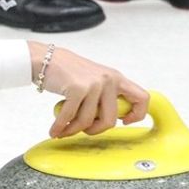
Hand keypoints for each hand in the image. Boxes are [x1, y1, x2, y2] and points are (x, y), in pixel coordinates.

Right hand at [28, 42, 149, 138]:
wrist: (46, 58)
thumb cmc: (68, 71)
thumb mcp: (96, 79)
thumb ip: (106, 96)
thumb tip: (111, 119)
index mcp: (117, 78)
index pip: (142, 98)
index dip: (137, 114)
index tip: (124, 121)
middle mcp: (108, 80)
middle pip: (111, 120)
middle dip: (95, 130)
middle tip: (85, 130)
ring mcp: (93, 84)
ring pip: (88, 121)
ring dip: (73, 130)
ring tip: (64, 130)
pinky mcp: (77, 88)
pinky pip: (70, 117)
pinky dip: (60, 127)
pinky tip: (55, 130)